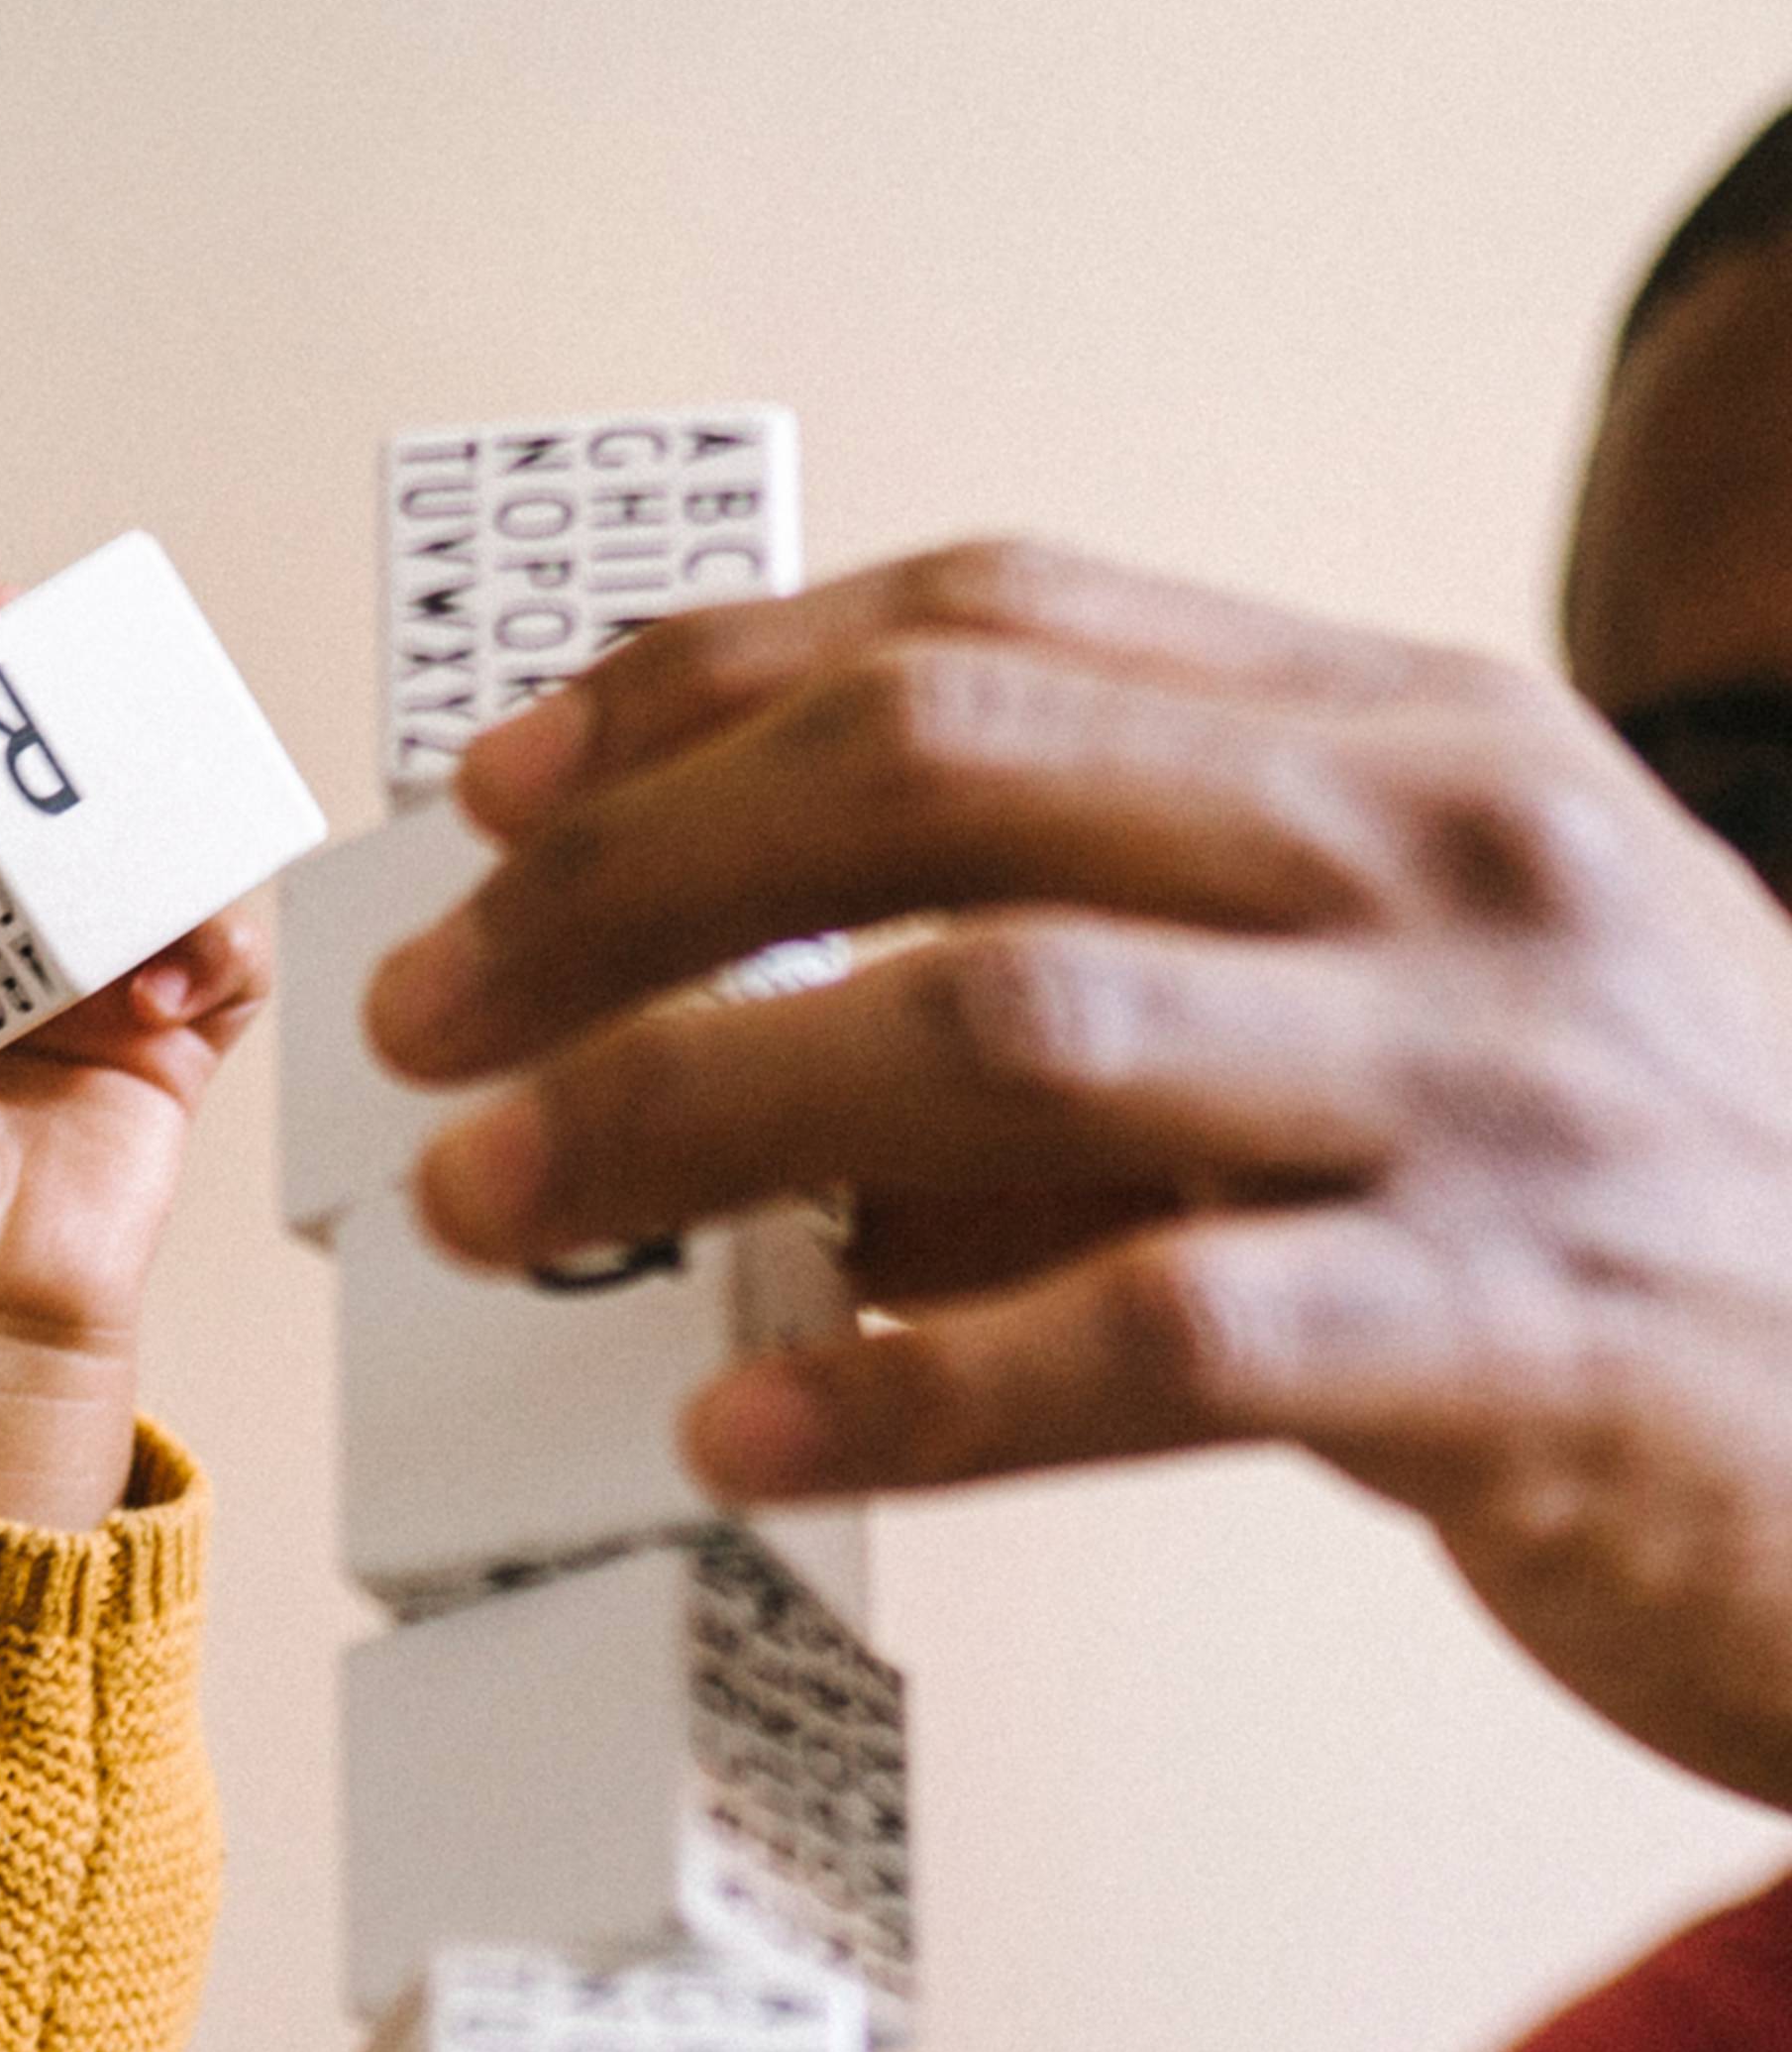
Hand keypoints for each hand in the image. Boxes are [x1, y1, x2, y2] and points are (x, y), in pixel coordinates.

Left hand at [0, 589, 268, 1532]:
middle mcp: (6, 936)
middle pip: (62, 799)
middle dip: (89, 736)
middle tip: (110, 688)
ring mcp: (95, 983)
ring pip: (154, 868)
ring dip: (162, 856)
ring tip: (141, 897)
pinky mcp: (171, 1048)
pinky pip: (221, 967)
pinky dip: (213, 955)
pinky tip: (171, 990)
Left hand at [365, 541, 1791, 1805]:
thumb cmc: (1622, 1223)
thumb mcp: (1389, 1030)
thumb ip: (1107, 1015)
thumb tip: (748, 1094)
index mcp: (1401, 742)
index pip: (991, 623)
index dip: (705, 692)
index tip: (496, 796)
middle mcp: (1444, 860)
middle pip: (944, 778)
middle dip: (631, 894)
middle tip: (429, 1026)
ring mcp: (1487, 1089)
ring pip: (1008, 1030)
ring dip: (699, 1110)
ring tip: (498, 1205)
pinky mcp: (1513, 1340)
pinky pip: (1153, 1342)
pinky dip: (913, 1389)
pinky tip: (741, 1429)